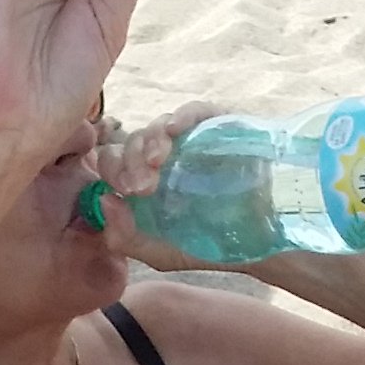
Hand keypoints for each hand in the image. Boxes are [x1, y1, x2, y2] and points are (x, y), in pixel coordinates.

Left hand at [87, 99, 223, 269]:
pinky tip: (176, 130)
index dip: (114, 172)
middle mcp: (161, 157)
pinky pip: (195, 111)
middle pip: (131, 141)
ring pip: (157, 125)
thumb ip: (126, 237)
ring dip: (151, 141)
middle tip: (144, 186)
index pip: (113, 162)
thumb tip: (105, 200)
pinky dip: (183, 116)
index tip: (128, 192)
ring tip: (159, 161)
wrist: (260, 244)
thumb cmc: (208, 247)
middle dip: (131, 161)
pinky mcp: (218, 127)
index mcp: (142, 181)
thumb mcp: (161, 253)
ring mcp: (189, 140)